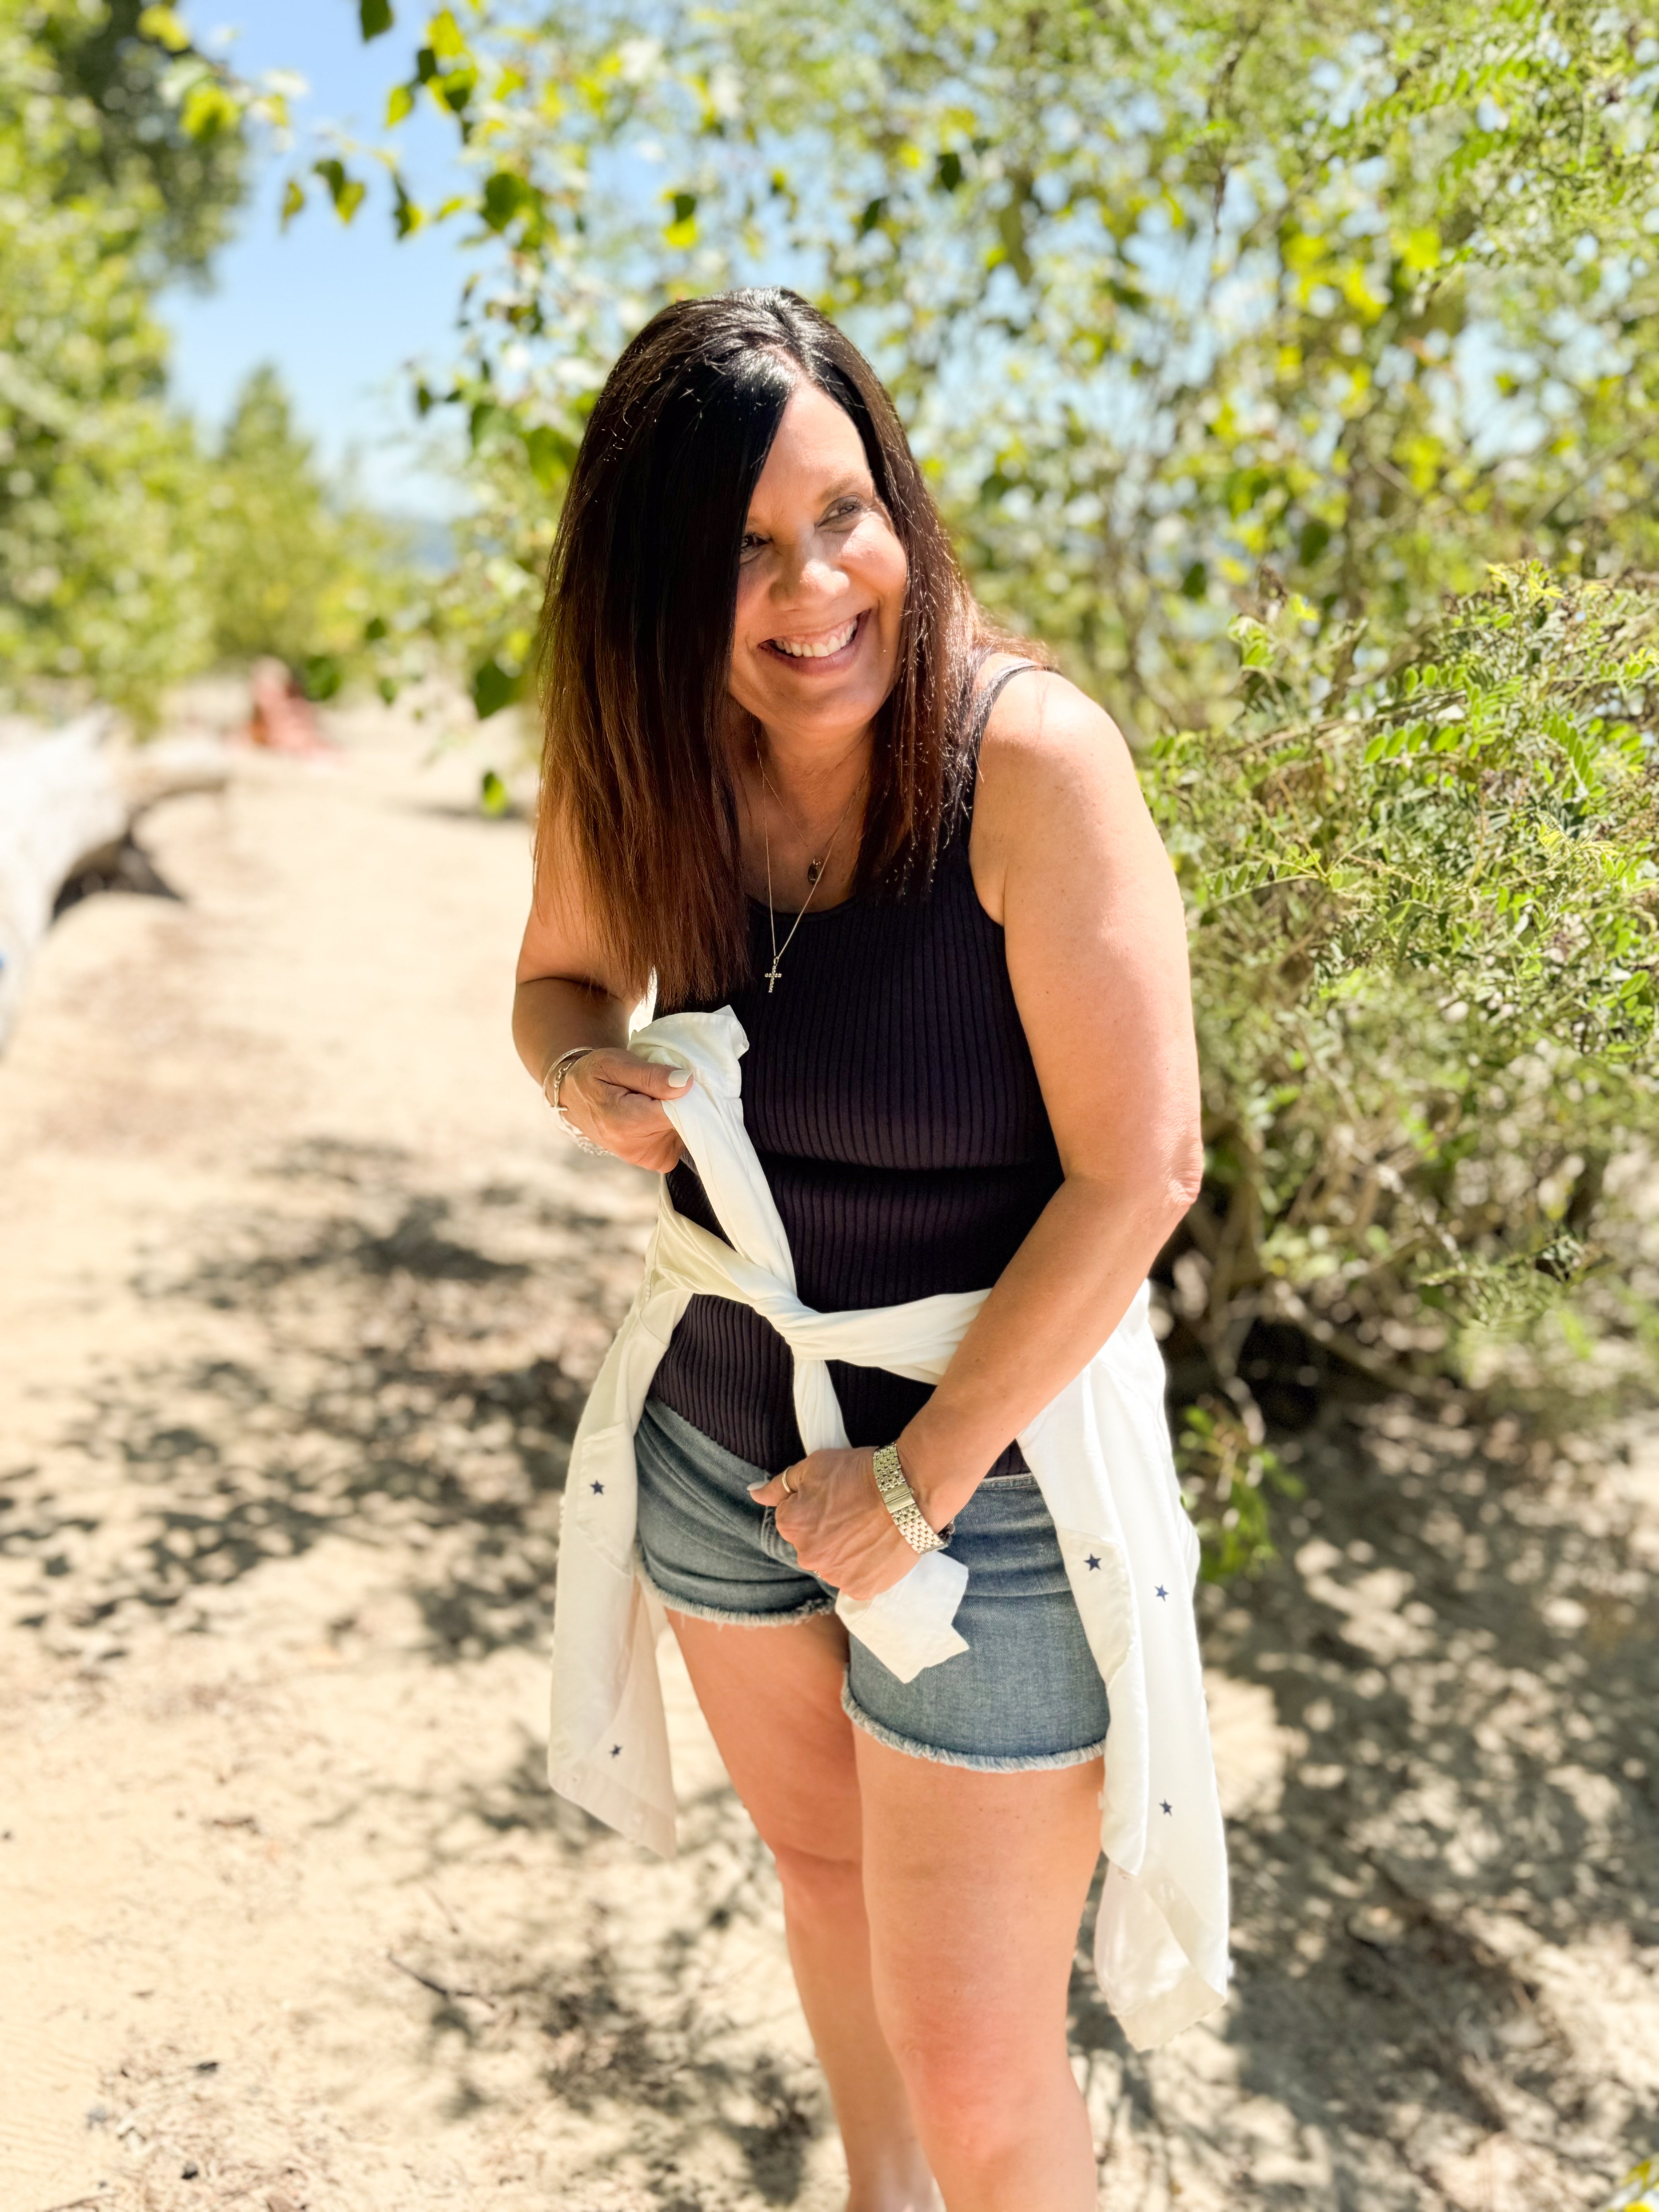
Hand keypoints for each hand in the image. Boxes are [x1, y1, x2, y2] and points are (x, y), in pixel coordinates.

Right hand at [558, 1049, 690, 1170]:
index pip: (680, 1111)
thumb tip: (686, 1083)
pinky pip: (679, 1141)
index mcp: (627, 1123)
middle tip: (658, 1086)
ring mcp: (647, 1158)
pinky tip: (655, 1114)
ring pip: (685, 1131)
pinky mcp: (654, 1161)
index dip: (684, 1092)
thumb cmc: (594, 1075)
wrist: (574, 1098)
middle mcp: (638, 1148)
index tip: (673, 1078)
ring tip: (651, 1100)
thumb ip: (652, 1075)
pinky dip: (673, 1126)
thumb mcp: (616, 1063)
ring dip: (677, 1114)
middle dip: (680, 1102)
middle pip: (685, 1122)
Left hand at [748, 1446, 918, 1601]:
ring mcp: (834, 1576)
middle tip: (855, 1511)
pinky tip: (878, 1547)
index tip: (837, 1496)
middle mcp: (807, 1556)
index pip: (793, 1518)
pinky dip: (866, 1566)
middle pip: (812, 1544)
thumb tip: (753, 1494)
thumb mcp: (814, 1466)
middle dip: (828, 1531)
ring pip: (835, 1563)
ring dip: (847, 1550)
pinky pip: (856, 1579)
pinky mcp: (861, 1588)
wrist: (909, 1492)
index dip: (816, 1505)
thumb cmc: (861, 1473)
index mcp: (790, 1526)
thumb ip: (779, 1485)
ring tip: (871, 1528)